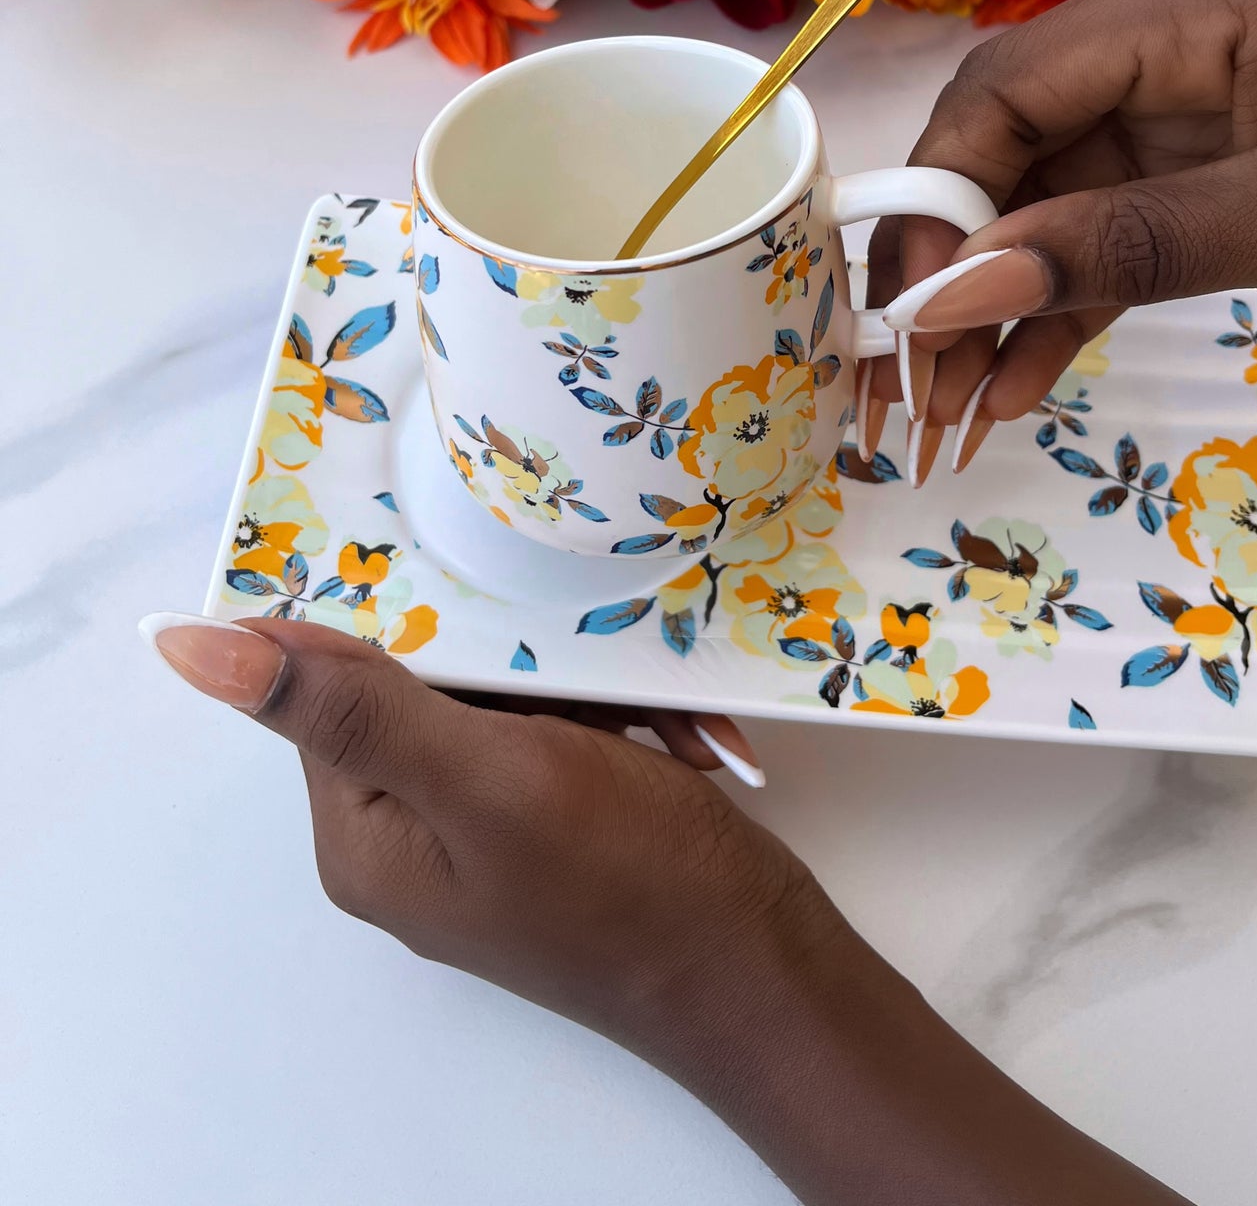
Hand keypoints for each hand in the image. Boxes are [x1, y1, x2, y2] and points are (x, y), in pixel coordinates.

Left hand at [144, 612, 1190, 1205]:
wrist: (764, 974)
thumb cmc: (626, 881)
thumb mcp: (486, 777)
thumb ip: (349, 705)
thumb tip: (188, 647)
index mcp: (366, 834)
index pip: (341, 682)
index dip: (418, 623)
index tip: (491, 586)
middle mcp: (412, 837)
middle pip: (437, 684)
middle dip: (532, 664)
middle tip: (600, 678)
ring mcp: (488, 836)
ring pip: (515, 699)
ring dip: (593, 692)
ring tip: (656, 723)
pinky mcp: (557, 829)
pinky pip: (569, 734)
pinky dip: (626, 724)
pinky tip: (676, 743)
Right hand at [864, 0, 1256, 480]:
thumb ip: (1122, 250)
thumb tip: (957, 294)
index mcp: (1183, 5)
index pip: (1005, 91)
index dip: (936, 200)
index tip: (903, 313)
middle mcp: (1165, 36)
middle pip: (1012, 144)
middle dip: (953, 264)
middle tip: (907, 384)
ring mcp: (1191, 97)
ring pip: (1055, 196)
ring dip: (1004, 299)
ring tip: (955, 411)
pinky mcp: (1218, 154)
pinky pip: (1119, 222)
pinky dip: (1073, 296)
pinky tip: (1020, 380)